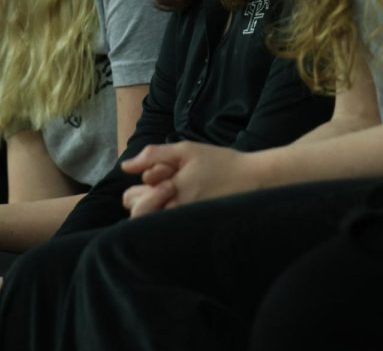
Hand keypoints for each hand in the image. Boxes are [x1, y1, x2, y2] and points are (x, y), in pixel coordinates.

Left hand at [120, 142, 260, 217]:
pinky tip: (185, 204)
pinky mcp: (196, 232)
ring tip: (177, 194)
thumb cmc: (221, 163)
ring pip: (153, 224)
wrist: (256, 180)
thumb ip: (153, 155)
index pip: (133, 199)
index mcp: (169, 194)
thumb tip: (126, 167)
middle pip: (138, 217)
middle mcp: (175, 214)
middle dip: (142, 200)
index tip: (164, 176)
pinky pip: (170, 230)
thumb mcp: (186, 150)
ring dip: (157, 209)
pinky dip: (170, 217)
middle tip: (165, 187)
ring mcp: (186, 225)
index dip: (141, 186)